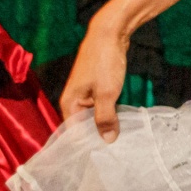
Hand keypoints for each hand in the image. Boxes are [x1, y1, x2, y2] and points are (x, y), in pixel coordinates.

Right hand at [60, 13, 131, 142]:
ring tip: (120, 141)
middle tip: (115, 151)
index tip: (102, 158)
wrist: (110, 32)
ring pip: (94, 116)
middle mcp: (74, 100)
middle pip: (83, 127)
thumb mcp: (107, 93)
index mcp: (69, 103)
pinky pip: (100, 107)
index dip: (87, 145)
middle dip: (98, 136)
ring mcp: (85, 93)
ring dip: (105, 125)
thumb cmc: (105, 62)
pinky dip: (109, 113)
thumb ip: (105, 118)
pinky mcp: (96, 87)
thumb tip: (108, 141)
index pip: (73, 134)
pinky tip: (121, 122)